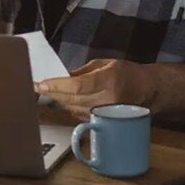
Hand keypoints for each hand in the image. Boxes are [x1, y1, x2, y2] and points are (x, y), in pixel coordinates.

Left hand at [34, 59, 153, 118]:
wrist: (147, 90)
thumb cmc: (126, 73)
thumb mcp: (104, 64)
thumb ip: (81, 72)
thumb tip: (60, 77)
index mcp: (109, 80)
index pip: (78, 86)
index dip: (57, 86)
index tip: (41, 83)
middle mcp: (108, 99)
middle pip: (72, 99)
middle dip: (51, 93)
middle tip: (37, 86)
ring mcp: (106, 113)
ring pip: (73, 109)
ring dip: (57, 100)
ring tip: (46, 91)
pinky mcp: (104, 121)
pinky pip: (79, 114)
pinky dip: (68, 107)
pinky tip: (62, 100)